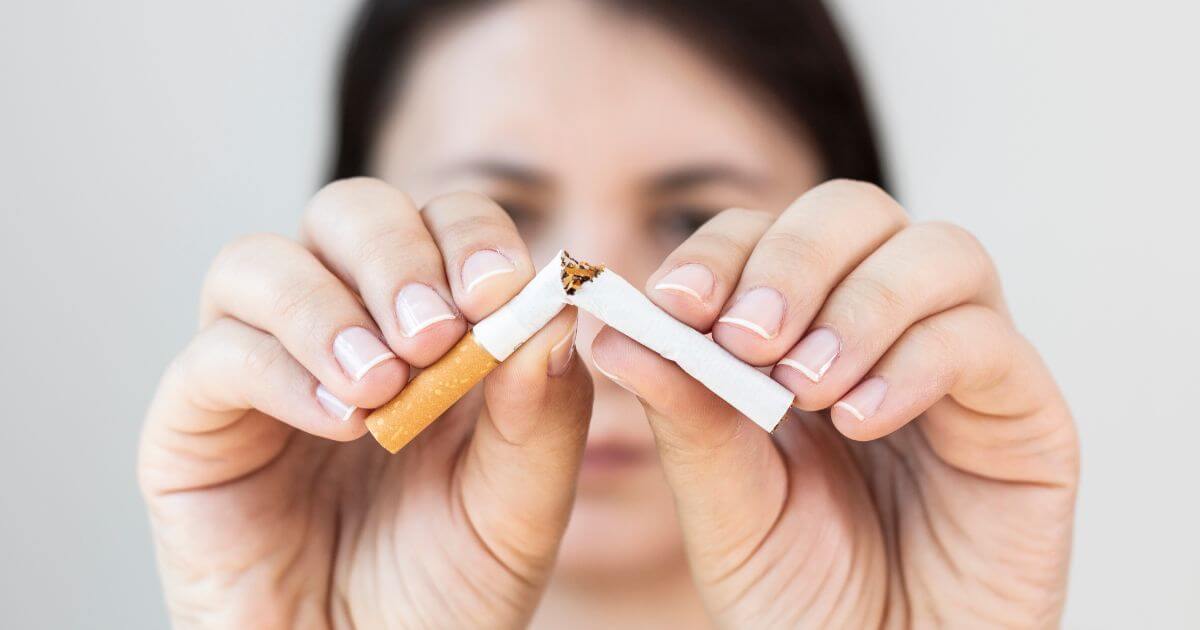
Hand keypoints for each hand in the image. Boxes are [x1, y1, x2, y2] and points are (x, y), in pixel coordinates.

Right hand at [139, 180, 590, 627]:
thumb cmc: (445, 592)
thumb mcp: (520, 506)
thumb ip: (544, 413)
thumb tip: (553, 311)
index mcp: (426, 329)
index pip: (440, 224)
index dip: (468, 235)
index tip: (499, 287)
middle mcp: (340, 327)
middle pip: (346, 214)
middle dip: (395, 255)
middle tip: (435, 331)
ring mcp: (263, 368)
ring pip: (260, 263)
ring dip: (327, 308)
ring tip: (382, 387)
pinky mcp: (195, 424)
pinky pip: (215, 356)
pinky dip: (279, 370)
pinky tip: (340, 422)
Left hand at [591, 180, 1078, 627]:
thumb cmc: (801, 597)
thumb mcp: (725, 505)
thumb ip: (685, 414)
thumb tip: (611, 327)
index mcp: (800, 335)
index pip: (765, 235)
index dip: (721, 251)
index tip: (677, 302)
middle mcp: (884, 329)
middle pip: (856, 213)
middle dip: (794, 260)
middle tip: (747, 337)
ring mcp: (960, 364)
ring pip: (939, 253)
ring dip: (860, 304)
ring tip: (807, 388)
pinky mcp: (1025, 414)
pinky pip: (986, 340)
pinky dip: (918, 363)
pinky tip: (862, 422)